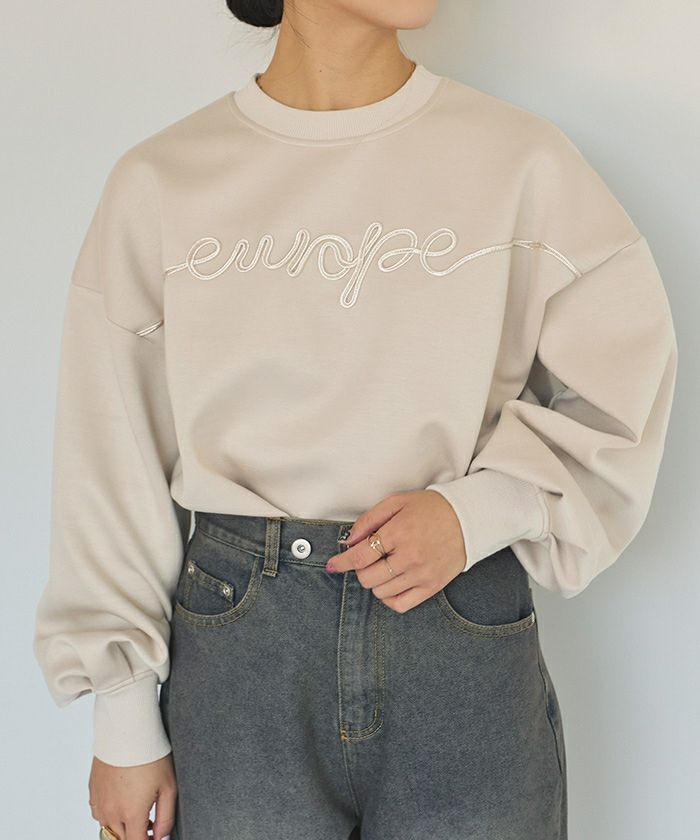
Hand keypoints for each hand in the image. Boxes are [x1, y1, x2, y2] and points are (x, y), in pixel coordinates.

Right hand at [88, 751, 176, 839]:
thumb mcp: (169, 786)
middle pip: (121, 839)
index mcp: (131, 814)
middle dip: (135, 835)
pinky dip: (109, 814)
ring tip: (137, 811)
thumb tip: (161, 838)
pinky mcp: (92, 791)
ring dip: (122, 827)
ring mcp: (99, 802)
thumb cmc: (151, 755)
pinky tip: (122, 801)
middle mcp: (111, 812)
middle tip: (150, 823)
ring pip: (108, 828)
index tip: (154, 836)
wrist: (127, 730)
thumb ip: (166, 818)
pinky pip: (99, 813)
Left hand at [324, 489, 467, 613]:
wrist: (467, 519)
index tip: (332, 565)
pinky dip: (389, 598)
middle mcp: (410, 556)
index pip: (359, 557)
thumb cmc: (430, 508)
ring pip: (381, 592)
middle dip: (360, 570)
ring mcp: (422, 574)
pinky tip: (392, 584)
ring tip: (384, 567)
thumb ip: (369, 520)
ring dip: (375, 582)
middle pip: (368, 578)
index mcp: (399, 533)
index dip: (341, 563)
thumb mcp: (397, 502)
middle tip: (367, 559)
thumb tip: (348, 541)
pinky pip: (400, 604)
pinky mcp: (432, 586)